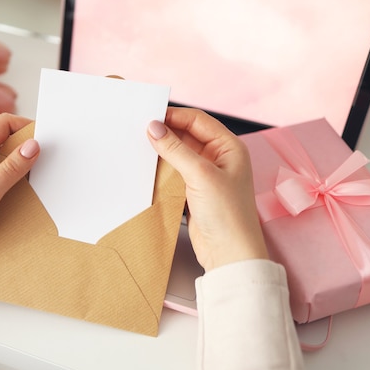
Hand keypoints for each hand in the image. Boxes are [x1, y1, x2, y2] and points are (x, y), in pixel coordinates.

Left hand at [0, 113, 39, 272]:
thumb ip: (10, 169)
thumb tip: (33, 146)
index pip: (4, 123)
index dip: (27, 127)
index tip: (48, 140)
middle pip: (6, 137)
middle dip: (28, 146)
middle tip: (47, 161)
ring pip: (5, 156)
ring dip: (22, 164)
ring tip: (38, 178)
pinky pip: (1, 172)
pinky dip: (14, 177)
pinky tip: (24, 190)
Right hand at [147, 107, 266, 271]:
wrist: (229, 253)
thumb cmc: (228, 214)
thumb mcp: (200, 175)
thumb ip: (175, 149)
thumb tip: (154, 128)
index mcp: (229, 147)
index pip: (197, 121)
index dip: (174, 116)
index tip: (149, 117)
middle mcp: (219, 158)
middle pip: (187, 135)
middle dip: (165, 133)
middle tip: (139, 130)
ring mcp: (206, 175)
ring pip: (179, 153)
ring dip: (162, 151)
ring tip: (139, 147)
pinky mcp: (194, 191)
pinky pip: (175, 172)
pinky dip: (162, 168)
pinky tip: (147, 167)